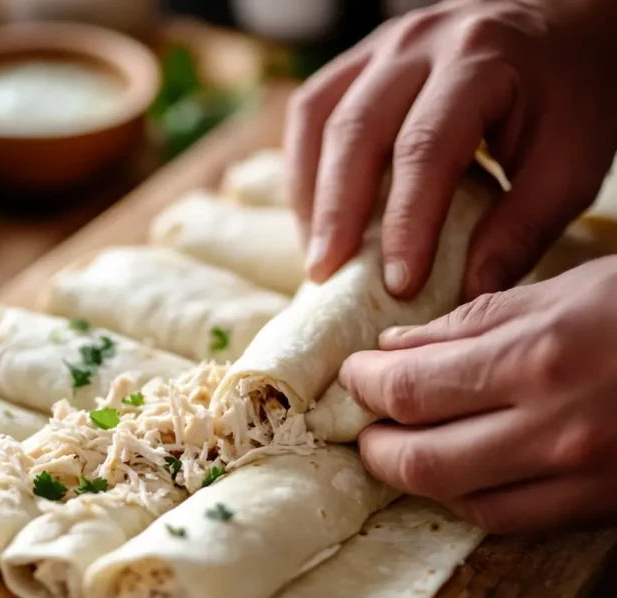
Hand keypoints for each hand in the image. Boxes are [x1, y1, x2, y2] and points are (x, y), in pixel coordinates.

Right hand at [286, 0, 616, 298]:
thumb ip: (522, 229)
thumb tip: (465, 292)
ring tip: (317, 251)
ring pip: (320, 118)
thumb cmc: (571, 100)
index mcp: (481, 61)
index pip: (425, 149)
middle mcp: (421, 43)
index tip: (398, 285)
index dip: (405, 223)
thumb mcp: (571, 166)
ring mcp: (382, 46)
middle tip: (328, 275)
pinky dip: (304, 167)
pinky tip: (314, 212)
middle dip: (337, 212)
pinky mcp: (360, 59)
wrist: (566, 26)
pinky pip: (312, 109)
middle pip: (355, 130)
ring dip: (310, 192)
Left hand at [340, 256, 616, 532]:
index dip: (364, 384)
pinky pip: (512, 518)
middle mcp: (557, 430)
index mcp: (540, 359)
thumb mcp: (567, 290)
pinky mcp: (604, 505)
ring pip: (461, 499)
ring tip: (402, 444)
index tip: (353, 373)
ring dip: (417, 475)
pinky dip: (469, 496)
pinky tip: (459, 468)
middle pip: (421, 462)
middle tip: (364, 422)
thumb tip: (394, 349)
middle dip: (375, 444)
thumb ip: (471, 324)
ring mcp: (584, 477)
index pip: (411, 390)